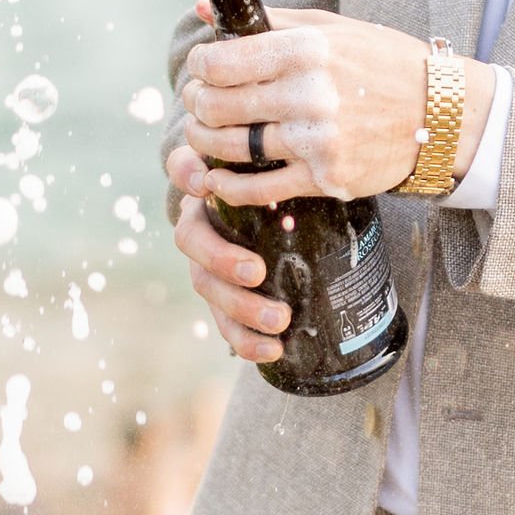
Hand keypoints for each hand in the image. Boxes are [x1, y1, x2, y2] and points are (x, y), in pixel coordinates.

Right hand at [170, 167, 291, 363]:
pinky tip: (272, 350)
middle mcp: (200, 222)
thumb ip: (296, 164)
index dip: (186, 174)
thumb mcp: (292, 171)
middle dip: (221, 258)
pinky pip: (224, 322)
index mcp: (212, 184)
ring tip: (278, 321)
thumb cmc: (290, 189)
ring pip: (206, 285)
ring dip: (240, 307)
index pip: (184, 168)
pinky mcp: (221, 299)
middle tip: (255, 272)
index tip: (204, 185)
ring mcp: (206, 263)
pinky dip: (246, 340)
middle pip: (191, 239)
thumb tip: (331, 164)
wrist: (290, 224)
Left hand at [179, 9, 429, 201]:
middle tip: (198, 102)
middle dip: (195, 103)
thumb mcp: (331, 29)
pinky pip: (260, 188)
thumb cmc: (383, 63)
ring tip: (204, 133)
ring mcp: (317, 140)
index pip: (220, 62)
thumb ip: (267, 20)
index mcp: (306, 51)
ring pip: (231, 146)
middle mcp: (309, 95)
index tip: (202, 69)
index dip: (199, 66)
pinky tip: (217, 179)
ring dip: (204, 141)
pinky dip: (228, 187)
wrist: (440, 114)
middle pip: (217, 105)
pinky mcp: (326, 177)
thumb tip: (204, 12)